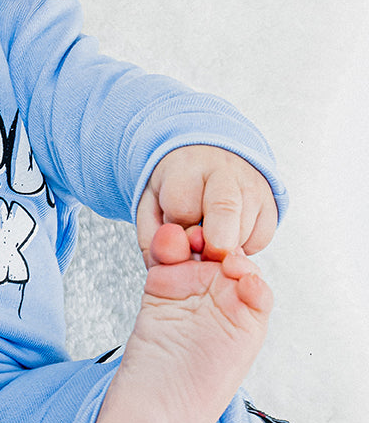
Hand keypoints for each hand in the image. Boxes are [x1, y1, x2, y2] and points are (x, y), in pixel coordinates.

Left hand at [136, 145, 277, 266]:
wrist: (208, 158)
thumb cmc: (176, 187)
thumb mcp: (151, 205)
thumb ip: (153, 236)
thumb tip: (165, 265)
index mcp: (187, 167)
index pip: (183, 208)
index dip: (178, 232)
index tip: (176, 235)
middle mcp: (225, 171)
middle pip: (224, 211)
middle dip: (212, 245)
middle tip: (202, 255)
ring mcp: (254, 186)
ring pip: (244, 232)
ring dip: (224, 248)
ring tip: (209, 236)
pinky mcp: (272, 203)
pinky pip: (261, 239)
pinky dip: (243, 248)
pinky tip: (228, 235)